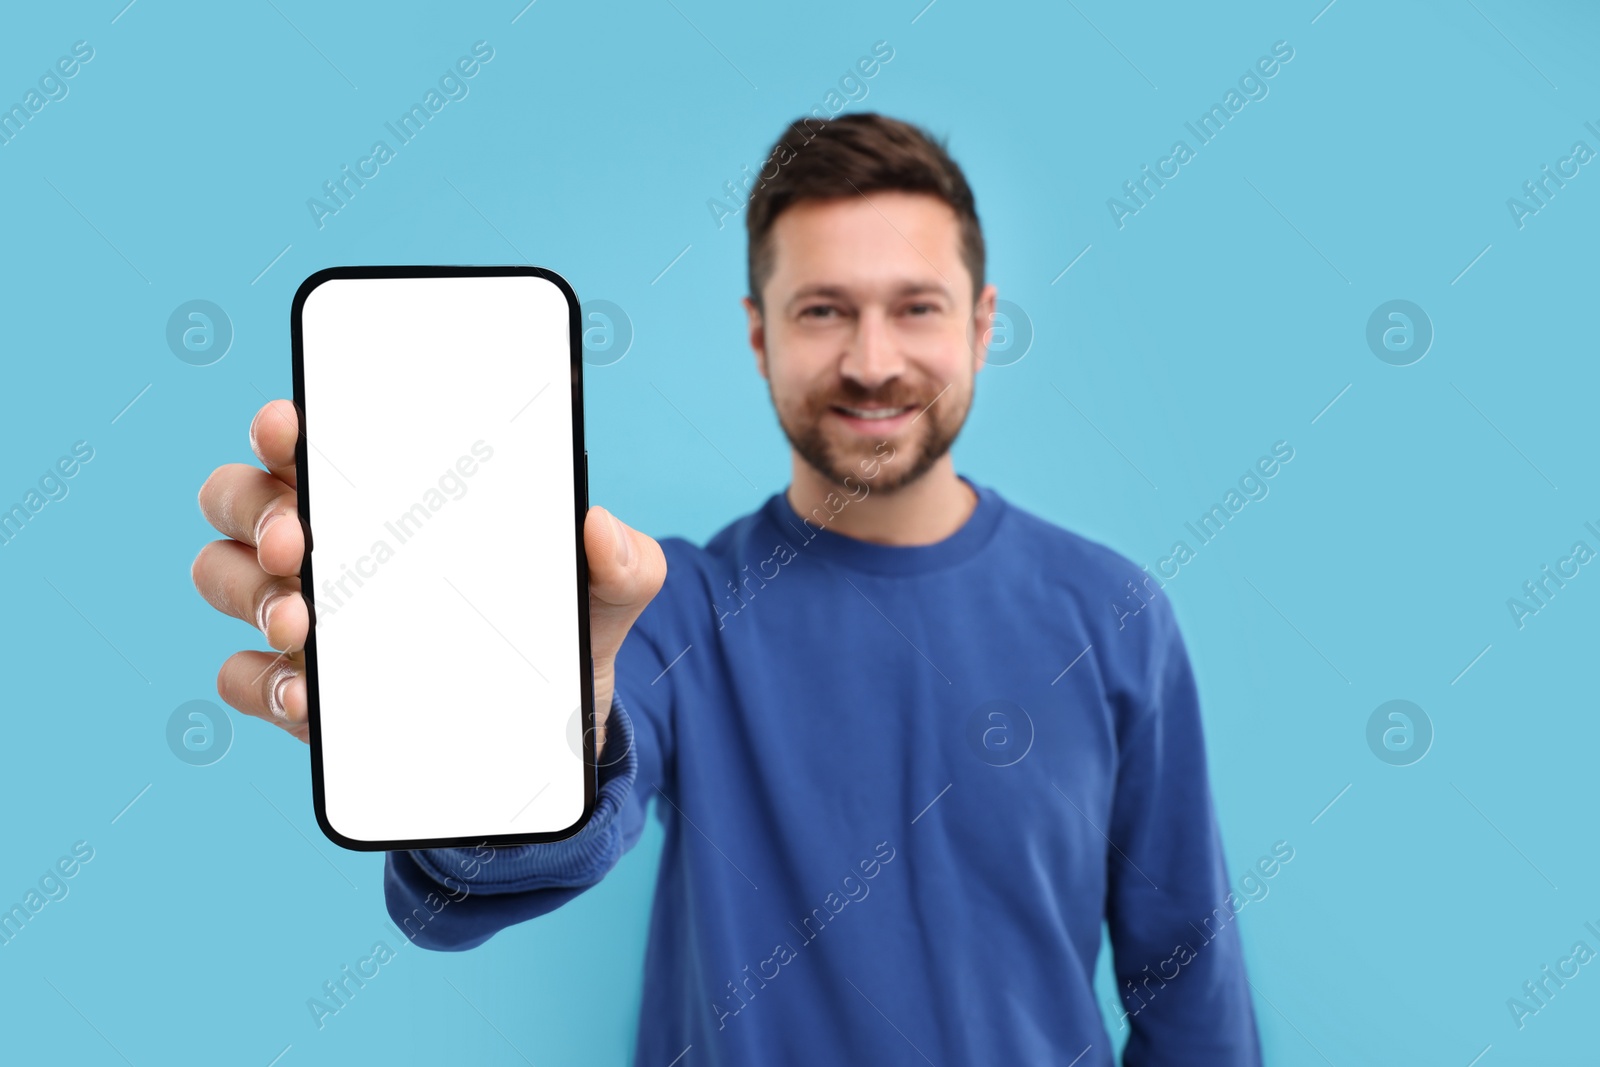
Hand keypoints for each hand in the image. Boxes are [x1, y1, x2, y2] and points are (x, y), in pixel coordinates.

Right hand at [191, 399, 665, 759]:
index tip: (290, 429)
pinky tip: (306, 697)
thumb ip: (624, 558)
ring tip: (303, 625)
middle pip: (238, 498)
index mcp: (388, 491)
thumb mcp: (609, 588)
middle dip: (255, 510)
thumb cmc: (565, 622)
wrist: (560, 727)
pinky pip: (243, 679)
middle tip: (297, 540)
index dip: (283, 426)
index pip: (308, 439)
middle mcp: (329, 541)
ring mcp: (305, 616)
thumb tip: (598, 528)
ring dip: (249, 594)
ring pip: (223, 577)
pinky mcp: (301, 691)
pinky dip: (262, 684)